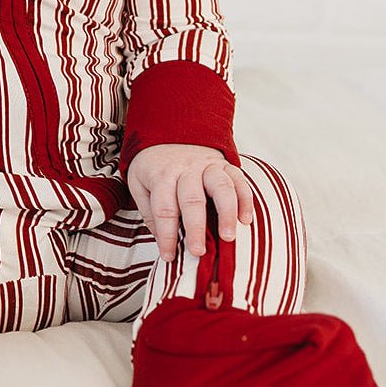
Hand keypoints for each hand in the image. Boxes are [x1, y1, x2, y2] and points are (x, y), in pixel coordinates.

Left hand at [126, 144, 253, 262]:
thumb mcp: (139, 183)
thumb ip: (150, 212)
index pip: (164, 208)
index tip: (169, 256)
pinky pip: (239, 180)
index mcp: (161, 175)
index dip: (166, 235)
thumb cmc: (154, 166)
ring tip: (228, 237)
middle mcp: (185, 169)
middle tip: (198, 252)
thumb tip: (163, 241)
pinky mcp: (225, 164)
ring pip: (220, 187)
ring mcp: (207, 165)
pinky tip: (246, 220)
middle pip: (192, 199)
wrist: (170, 129)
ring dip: (226, 213)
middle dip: (196, 228)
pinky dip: (245, 200)